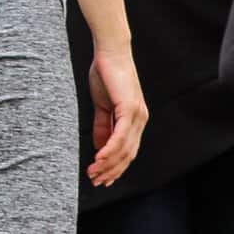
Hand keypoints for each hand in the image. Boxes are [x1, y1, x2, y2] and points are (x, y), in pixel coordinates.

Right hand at [86, 46, 147, 186]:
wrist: (110, 53)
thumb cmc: (106, 76)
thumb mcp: (103, 106)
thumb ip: (103, 126)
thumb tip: (100, 147)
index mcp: (135, 120)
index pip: (128, 151)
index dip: (116, 167)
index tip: (103, 179)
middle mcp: (140, 120)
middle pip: (128, 154)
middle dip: (111, 171)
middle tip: (95, 181)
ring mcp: (137, 114)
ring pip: (124, 148)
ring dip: (108, 164)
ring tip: (93, 173)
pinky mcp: (130, 108)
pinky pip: (120, 135)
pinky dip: (109, 150)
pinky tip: (99, 159)